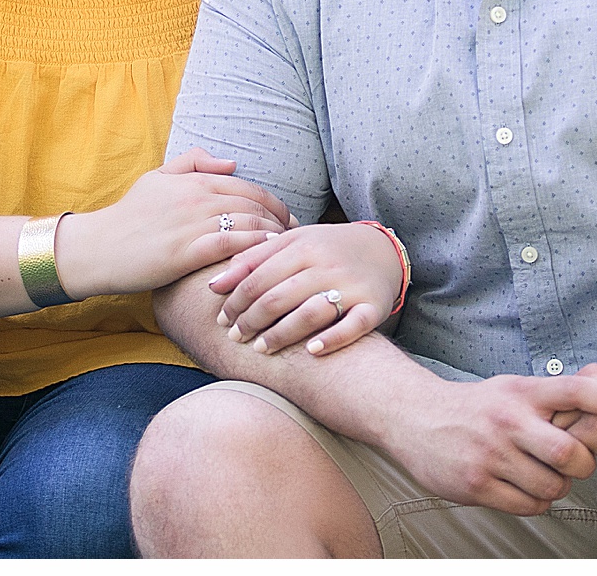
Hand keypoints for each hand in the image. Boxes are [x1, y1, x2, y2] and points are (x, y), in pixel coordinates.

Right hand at [54, 151, 293, 299]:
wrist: (98, 248)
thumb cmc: (128, 217)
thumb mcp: (156, 178)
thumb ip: (192, 162)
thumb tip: (232, 162)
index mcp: (192, 179)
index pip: (246, 187)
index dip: (273, 204)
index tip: (289, 220)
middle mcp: (195, 196)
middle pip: (253, 205)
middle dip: (281, 221)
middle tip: (299, 240)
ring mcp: (190, 223)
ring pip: (246, 223)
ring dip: (273, 237)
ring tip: (289, 253)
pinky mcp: (184, 250)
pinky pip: (229, 245)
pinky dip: (253, 249)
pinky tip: (267, 260)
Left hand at [207, 222, 403, 358]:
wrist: (383, 250)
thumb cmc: (326, 249)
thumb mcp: (291, 244)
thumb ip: (252, 260)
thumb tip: (213, 285)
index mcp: (301, 244)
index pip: (258, 275)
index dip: (235, 300)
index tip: (220, 320)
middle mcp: (325, 263)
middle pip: (279, 295)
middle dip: (251, 320)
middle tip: (235, 339)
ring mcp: (350, 285)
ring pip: (310, 311)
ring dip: (281, 334)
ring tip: (260, 350)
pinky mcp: (373, 306)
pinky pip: (352, 325)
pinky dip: (332, 339)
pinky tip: (312, 351)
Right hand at [384, 371, 596, 516]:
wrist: (415, 418)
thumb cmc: (473, 406)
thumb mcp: (508, 389)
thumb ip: (545, 401)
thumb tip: (594, 415)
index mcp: (520, 392)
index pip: (576, 390)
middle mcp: (508, 419)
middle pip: (569, 453)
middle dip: (581, 465)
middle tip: (574, 463)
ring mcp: (492, 453)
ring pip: (551, 486)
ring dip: (555, 487)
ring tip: (539, 474)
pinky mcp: (478, 483)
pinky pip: (528, 505)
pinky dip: (534, 501)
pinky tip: (520, 486)